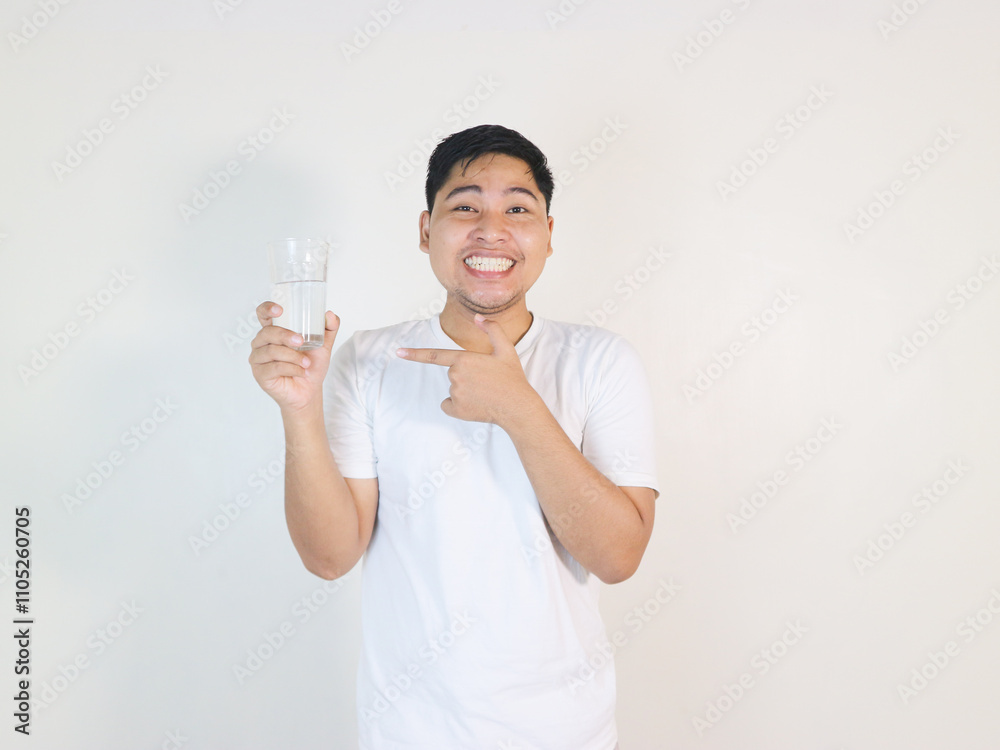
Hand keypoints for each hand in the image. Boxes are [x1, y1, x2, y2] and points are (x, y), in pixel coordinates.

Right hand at [249, 303, 339, 414]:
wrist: (310, 391)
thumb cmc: (311, 366)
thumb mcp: (324, 345)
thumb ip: (329, 328)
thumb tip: (330, 315)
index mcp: (274, 331)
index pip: (263, 315)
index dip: (267, 309)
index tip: (279, 310)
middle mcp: (262, 343)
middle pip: (267, 332)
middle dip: (285, 336)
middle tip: (301, 342)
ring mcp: (258, 359)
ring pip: (271, 351)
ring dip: (292, 356)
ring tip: (306, 363)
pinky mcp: (260, 374)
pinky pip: (274, 368)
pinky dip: (291, 369)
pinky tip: (301, 372)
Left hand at [395, 313, 537, 426]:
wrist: (518, 407)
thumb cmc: (512, 378)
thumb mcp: (506, 350)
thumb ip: (492, 329)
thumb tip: (478, 317)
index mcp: (464, 359)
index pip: (434, 355)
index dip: (414, 354)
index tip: (398, 352)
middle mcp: (455, 376)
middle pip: (452, 373)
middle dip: (466, 376)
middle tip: (486, 381)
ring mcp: (455, 394)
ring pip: (453, 390)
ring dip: (465, 391)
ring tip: (485, 394)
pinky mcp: (456, 409)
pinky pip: (449, 405)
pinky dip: (458, 407)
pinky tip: (475, 405)